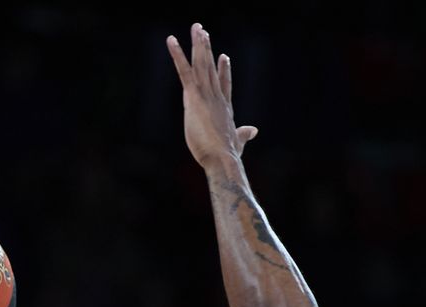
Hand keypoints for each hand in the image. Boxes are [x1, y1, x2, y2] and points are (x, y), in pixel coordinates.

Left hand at [166, 23, 257, 168]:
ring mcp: (206, 95)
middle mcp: (216, 97)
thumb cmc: (228, 156)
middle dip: (207, 49)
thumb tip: (254, 130)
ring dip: (197, 45)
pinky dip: (177, 55)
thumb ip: (244, 135)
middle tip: (203, 32)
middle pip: (210, 68)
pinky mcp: (193, 96)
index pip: (224, 85)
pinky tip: (172, 40)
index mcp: (224, 109)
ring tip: (196, 28)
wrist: (223, 158)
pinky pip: (184, 71)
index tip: (224, 57)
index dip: (224, 71)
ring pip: (201, 64)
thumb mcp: (237, 142)